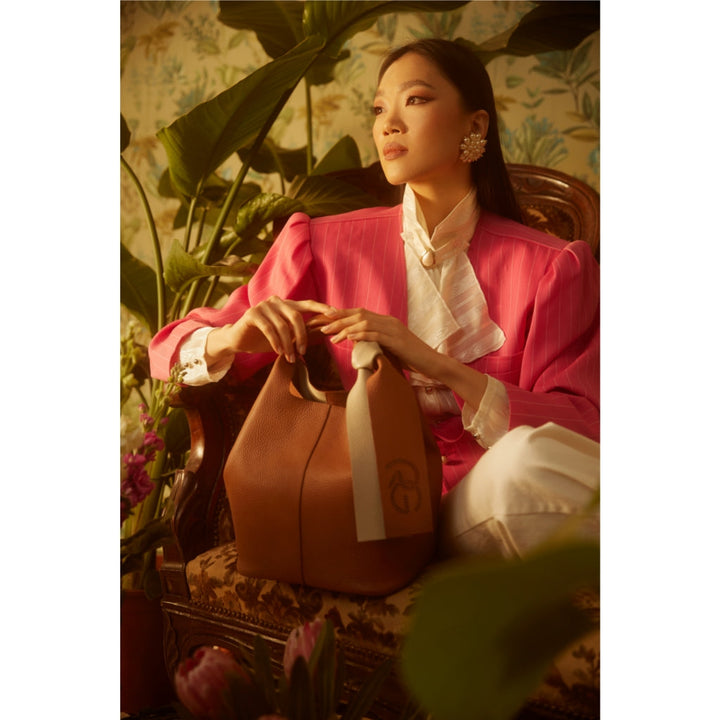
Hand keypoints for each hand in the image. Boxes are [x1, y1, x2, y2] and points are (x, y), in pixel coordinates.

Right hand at [207, 297, 333, 364]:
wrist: (239, 341)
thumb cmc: (264, 339)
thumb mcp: (285, 336)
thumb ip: (299, 333)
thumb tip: (322, 334)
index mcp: (286, 305)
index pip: (307, 304)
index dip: (321, 308)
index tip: (335, 314)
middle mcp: (276, 301)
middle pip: (296, 316)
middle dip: (301, 336)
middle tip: (302, 352)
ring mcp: (263, 306)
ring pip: (282, 325)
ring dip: (287, 344)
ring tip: (289, 357)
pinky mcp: (252, 314)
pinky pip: (269, 329)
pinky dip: (275, 342)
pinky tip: (278, 352)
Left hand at [312, 307, 439, 376]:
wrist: (431, 363)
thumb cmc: (410, 359)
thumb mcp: (389, 348)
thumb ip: (374, 343)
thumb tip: (356, 343)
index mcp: (386, 322)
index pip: (360, 314)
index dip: (342, 315)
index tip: (326, 320)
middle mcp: (389, 321)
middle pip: (359, 315)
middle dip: (339, 320)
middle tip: (322, 327)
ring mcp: (394, 329)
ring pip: (365, 322)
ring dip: (346, 328)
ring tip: (332, 336)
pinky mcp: (397, 340)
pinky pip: (376, 334)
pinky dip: (361, 334)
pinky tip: (349, 337)